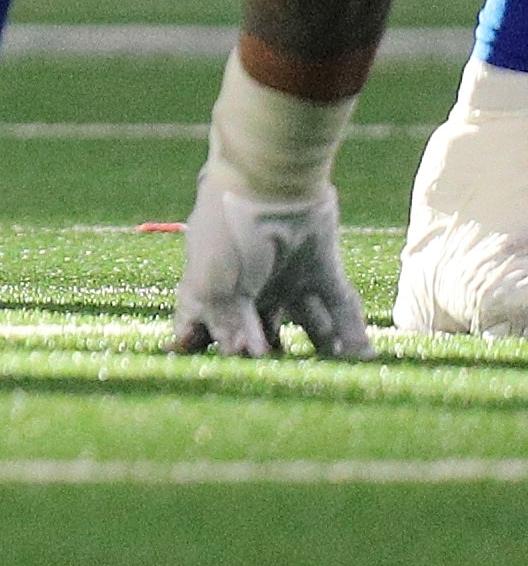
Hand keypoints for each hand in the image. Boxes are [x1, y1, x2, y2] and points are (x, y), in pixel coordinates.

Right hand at [171, 170, 371, 359]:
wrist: (270, 183)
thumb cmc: (229, 232)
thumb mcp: (212, 285)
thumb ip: (225, 326)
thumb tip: (242, 357)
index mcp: (212, 288)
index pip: (205, 328)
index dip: (209, 353)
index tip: (224, 379)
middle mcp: (251, 287)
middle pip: (263, 334)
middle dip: (275, 360)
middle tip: (287, 382)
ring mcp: (288, 279)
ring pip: (307, 326)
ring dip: (320, 352)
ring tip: (330, 377)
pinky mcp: (323, 271)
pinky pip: (341, 310)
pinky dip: (353, 337)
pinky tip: (360, 360)